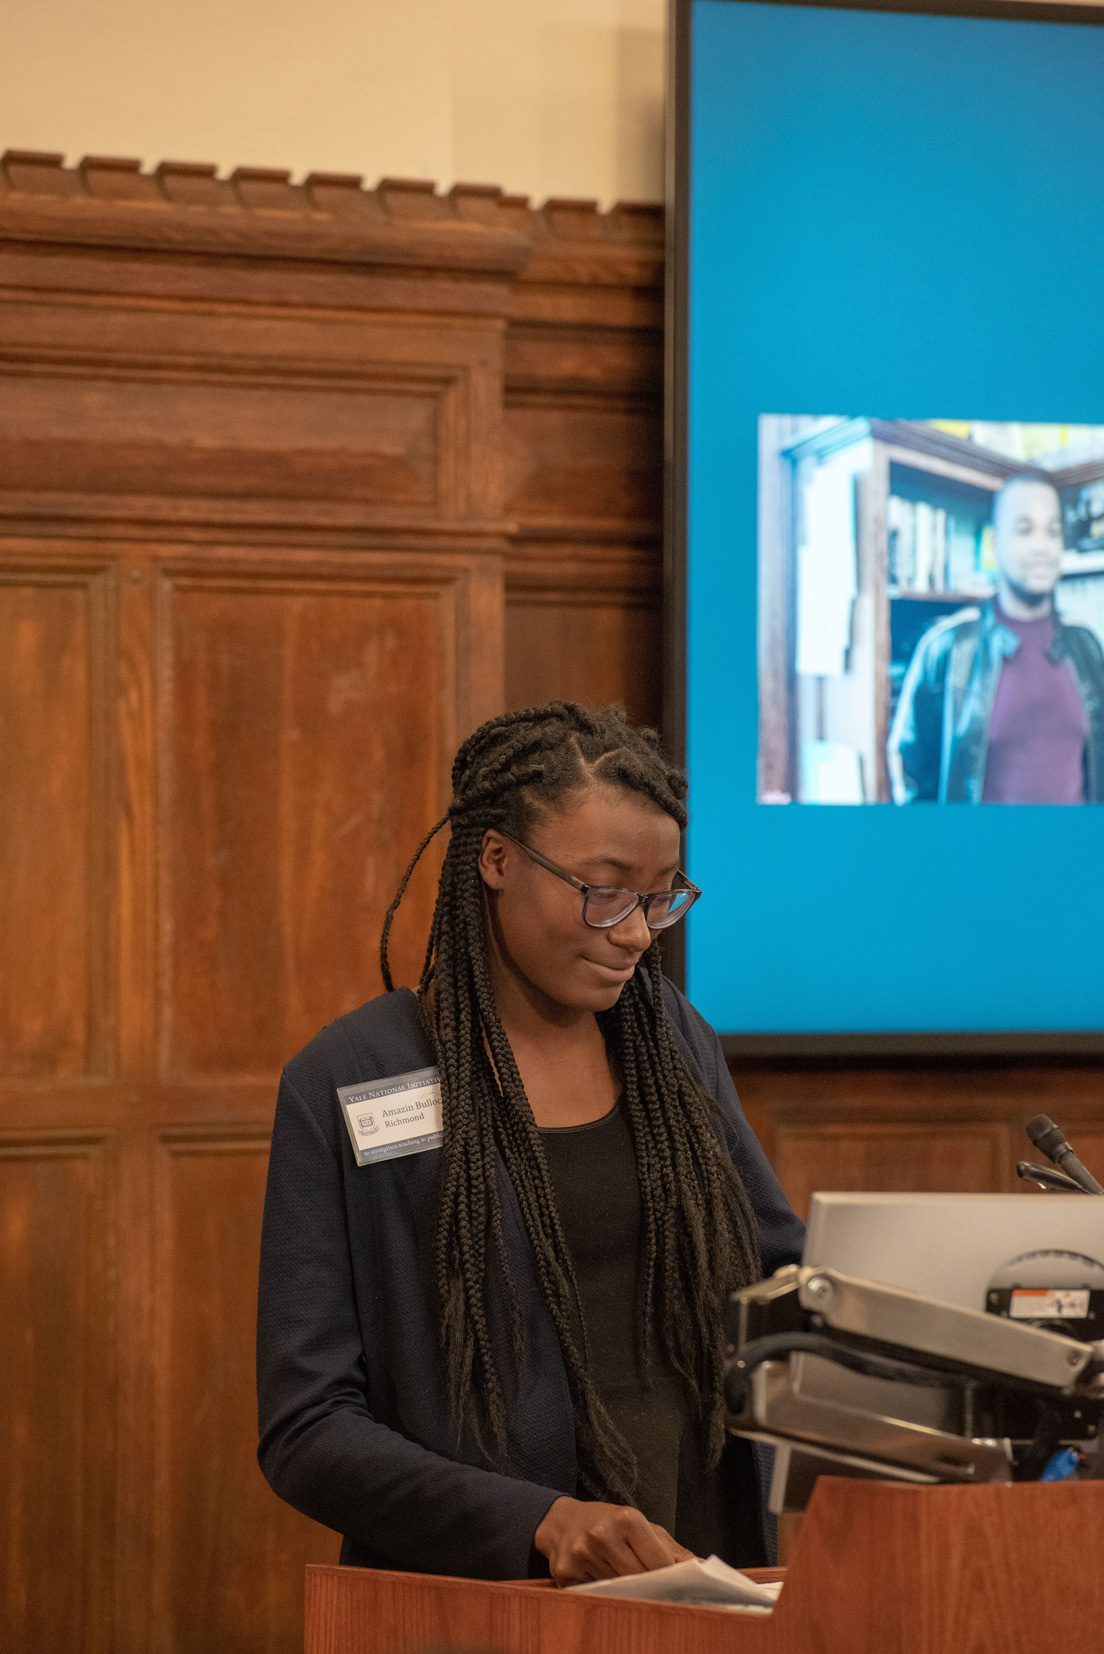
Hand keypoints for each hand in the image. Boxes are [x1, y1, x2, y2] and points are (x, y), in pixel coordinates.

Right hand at [533, 1495, 692, 1586]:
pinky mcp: (566, 1573)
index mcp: (626, 1518)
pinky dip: (603, 1594)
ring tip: (623, 1579)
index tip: (674, 1585)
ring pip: (618, 1590)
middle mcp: (602, 1534)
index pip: (659, 1562)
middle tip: (652, 1588)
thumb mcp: (640, 1525)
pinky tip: (602, 1581)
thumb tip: (700, 1566)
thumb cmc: (607, 1523)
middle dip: (648, 1587)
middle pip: (639, 1580)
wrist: (561, 1522)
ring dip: (625, 1591)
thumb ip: (670, 1548)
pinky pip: (595, 1595)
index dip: (668, 1577)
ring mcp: (582, 1554)